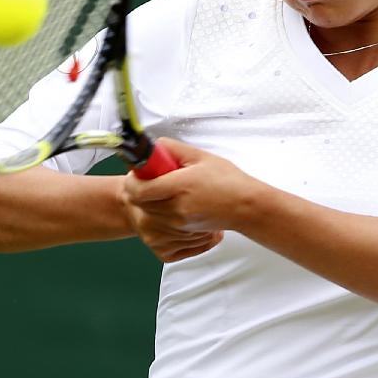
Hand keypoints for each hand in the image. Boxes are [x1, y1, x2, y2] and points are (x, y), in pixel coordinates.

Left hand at [118, 137, 255, 261]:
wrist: (245, 206)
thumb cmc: (228, 181)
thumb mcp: (200, 156)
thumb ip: (173, 149)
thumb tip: (154, 146)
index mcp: (180, 185)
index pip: (138, 189)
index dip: (132, 180)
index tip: (138, 172)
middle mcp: (176, 207)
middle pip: (138, 203)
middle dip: (139, 190)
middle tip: (150, 180)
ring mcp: (179, 222)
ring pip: (147, 214)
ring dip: (149, 203)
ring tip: (165, 191)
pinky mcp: (182, 231)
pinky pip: (160, 224)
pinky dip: (160, 214)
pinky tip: (173, 204)